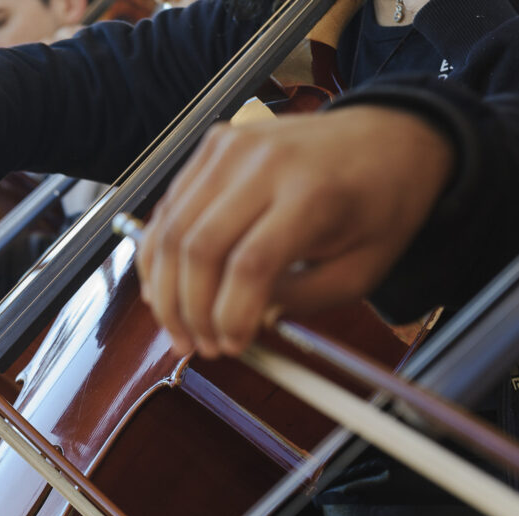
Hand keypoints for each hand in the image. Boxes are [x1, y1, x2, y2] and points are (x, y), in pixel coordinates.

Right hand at [137, 105, 452, 356]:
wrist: (388, 137)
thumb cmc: (379, 206)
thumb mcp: (359, 271)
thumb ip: (299, 301)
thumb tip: (241, 322)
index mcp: (313, 193)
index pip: (250, 264)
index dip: (230, 316)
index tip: (232, 347)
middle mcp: (265, 162)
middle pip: (200, 247)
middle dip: (190, 311)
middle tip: (197, 347)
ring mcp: (232, 148)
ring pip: (173, 230)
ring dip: (165, 290)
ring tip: (178, 328)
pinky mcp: (214, 146)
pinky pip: (169, 208)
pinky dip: (159, 254)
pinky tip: (163, 289)